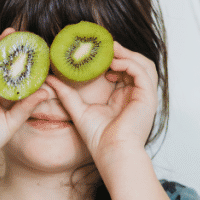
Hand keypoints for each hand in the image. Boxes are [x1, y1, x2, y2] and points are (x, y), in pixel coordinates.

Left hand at [45, 42, 157, 166]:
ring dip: (127, 54)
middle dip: (121, 52)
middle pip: (136, 64)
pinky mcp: (148, 97)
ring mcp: (144, 96)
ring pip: (143, 64)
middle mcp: (136, 95)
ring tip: (109, 50)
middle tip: (103, 45)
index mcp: (124, 97)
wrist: (111, 153)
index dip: (112, 58)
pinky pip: (142, 72)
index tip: (94, 53)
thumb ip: (66, 94)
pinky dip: (129, 63)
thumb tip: (51, 78)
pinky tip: (112, 64)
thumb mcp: (78, 109)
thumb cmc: (98, 138)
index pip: (123, 70)